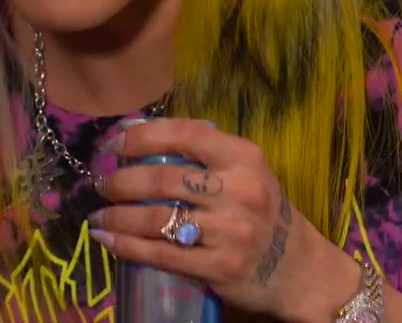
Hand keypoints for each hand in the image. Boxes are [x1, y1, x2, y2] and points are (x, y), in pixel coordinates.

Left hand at [90, 118, 363, 322]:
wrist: (301, 269)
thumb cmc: (263, 211)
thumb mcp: (246, 171)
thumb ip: (203, 153)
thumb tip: (137, 132)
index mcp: (245, 158)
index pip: (186, 134)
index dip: (142, 135)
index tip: (115, 143)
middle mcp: (240, 192)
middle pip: (162, 179)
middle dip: (120, 181)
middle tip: (102, 183)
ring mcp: (230, 232)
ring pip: (156, 218)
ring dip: (117, 215)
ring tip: (100, 214)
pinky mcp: (220, 267)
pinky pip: (161, 254)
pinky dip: (127, 246)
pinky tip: (108, 239)